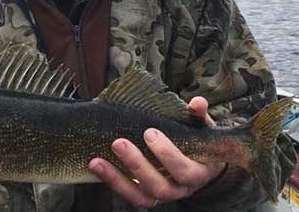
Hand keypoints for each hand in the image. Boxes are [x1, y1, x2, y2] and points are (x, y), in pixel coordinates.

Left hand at [88, 96, 225, 207]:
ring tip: (97, 160)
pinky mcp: (146, 196)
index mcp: (198, 173)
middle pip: (161, 187)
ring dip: (118, 178)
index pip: (185, 171)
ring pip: (142, 196)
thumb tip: (197, 103)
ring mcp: (162, 195)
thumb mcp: (201, 127)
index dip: (168, 154)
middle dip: (138, 165)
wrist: (199, 161)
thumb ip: (198, 115)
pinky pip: (130, 195)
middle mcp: (180, 189)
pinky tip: (97, 165)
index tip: (149, 132)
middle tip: (119, 142)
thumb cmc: (196, 139)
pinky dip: (112, 182)